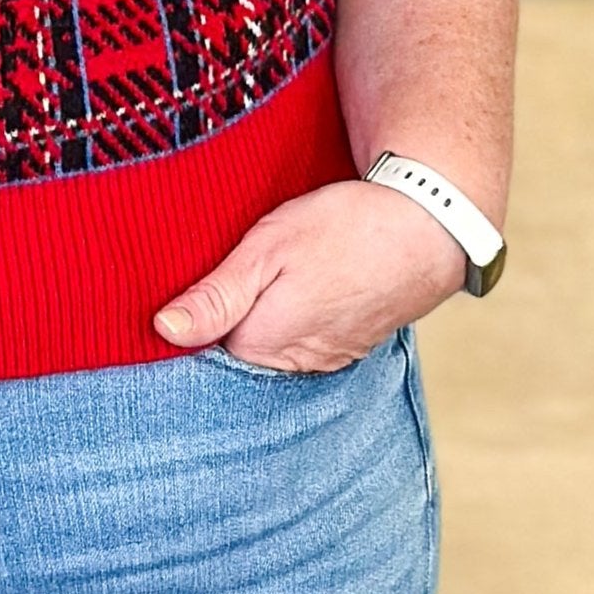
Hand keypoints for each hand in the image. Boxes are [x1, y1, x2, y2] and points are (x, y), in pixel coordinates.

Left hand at [152, 179, 469, 373]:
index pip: (202, 342)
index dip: (197, 306)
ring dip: (268, 313)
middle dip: (231, 313)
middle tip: (245, 265)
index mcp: (260, 344)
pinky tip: (309, 283)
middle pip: (237, 346)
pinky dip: (301, 314)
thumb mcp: (267, 248)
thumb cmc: (343, 229)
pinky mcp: (350, 347)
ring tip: (282, 271)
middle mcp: (292, 365)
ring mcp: (326, 359)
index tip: (198, 274)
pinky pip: (307, 339)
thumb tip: (165, 330)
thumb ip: (216, 295)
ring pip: (273, 342)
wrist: (427, 227)